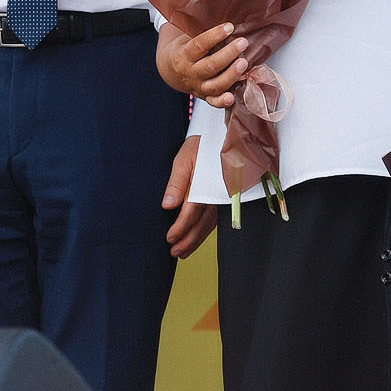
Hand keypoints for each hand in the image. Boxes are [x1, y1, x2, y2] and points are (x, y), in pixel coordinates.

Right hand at [156, 22, 246, 106]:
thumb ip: (200, 30)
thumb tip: (224, 18)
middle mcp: (190, 72)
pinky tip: (231, 97)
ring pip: (215, 84)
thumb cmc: (182, 49)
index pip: (199, 46)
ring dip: (231, 75)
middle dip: (228, 54)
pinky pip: (213, 101)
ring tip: (244, 63)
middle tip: (242, 43)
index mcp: (183, 55)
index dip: (214, 36)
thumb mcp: (185, 36)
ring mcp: (197, 86)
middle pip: (210, 66)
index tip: (229, 27)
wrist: (169, 70)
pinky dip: (222, 101)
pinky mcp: (204, 96)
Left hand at [162, 134, 217, 257]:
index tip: (170, 239)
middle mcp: (216, 195)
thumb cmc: (199, 147)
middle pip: (202, 224)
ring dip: (196, 240)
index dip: (180, 228)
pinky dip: (204, 231)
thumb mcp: (183, 159)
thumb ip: (176, 183)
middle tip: (175, 253)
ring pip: (210, 224)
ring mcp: (222, 198)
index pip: (191, 213)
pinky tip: (195, 238)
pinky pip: (214, 219)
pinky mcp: (224, 199)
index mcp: (204, 185)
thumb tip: (167, 206)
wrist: (219, 138)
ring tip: (182, 252)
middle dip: (188, 241)